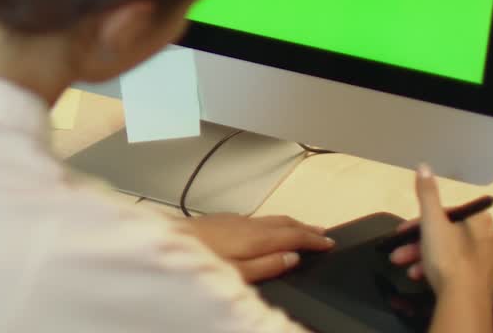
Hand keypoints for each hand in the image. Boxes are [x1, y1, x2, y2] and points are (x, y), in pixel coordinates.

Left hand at [180, 213, 334, 282]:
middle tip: (324, 233)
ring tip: (303, 230)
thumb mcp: (237, 272)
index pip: (293, 235)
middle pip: (284, 222)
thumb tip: (293, 257)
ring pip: (270, 219)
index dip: (314, 239)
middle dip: (306, 227)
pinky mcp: (220, 219)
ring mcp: (232, 219)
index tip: (330, 243)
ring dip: (289, 224)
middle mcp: (246, 223)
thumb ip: (267, 265)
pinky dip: (270, 224)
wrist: (163, 242)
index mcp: (255, 237)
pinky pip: (255, 219)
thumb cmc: (198, 261)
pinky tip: (267, 229)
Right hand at [387, 165, 492, 301]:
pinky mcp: (486, 284)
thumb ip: (427, 194)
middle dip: (418, 244)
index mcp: (480, 221)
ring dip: (425, 260)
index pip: (445, 214)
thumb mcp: (432, 221)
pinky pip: (459, 272)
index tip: (402, 232)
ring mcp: (490, 264)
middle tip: (399, 255)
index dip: (419, 222)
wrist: (464, 301)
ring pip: (451, 255)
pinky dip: (440, 272)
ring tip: (409, 271)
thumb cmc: (448, 257)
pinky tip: (425, 279)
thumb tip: (424, 166)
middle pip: (447, 236)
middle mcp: (490, 239)